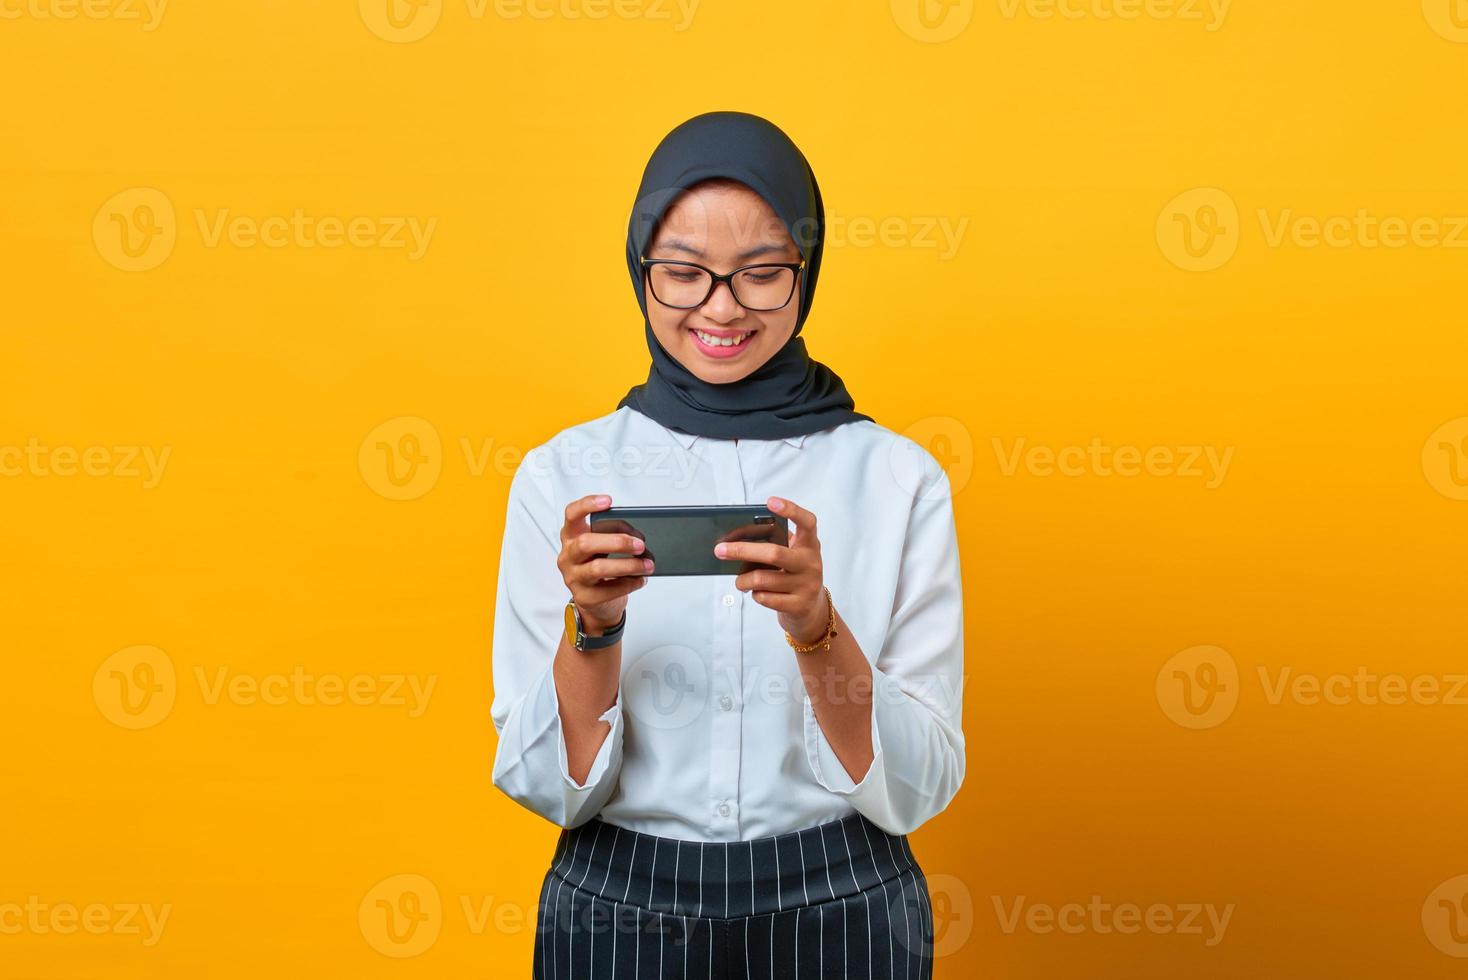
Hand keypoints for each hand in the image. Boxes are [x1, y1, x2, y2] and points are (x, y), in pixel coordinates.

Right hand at [557, 494, 651, 633]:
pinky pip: (608, 590)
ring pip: (598, 568)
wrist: (596, 602)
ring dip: (628, 565)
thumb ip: (612, 536)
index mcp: (572, 536)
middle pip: (586, 543)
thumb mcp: (602, 547)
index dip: (587, 505)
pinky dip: (629, 583)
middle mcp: (568, 556)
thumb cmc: (600, 566)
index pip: (572, 515)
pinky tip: (640, 579)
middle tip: (640, 545)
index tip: (608, 501)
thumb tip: (638, 536)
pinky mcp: (584, 597)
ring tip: (647, 564)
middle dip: (617, 542)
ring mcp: (573, 577)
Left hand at [715, 496, 827, 643]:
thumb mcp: (791, 556)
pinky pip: (764, 597)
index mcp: (809, 545)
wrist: (811, 609)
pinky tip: (757, 592)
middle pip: (773, 553)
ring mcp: (807, 585)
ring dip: (743, 580)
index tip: (770, 502)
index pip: (806, 522)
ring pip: (762, 579)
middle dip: (742, 551)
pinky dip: (754, 594)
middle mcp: (811, 563)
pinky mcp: (799, 605)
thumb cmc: (793, 575)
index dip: (791, 510)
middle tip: (720, 550)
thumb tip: (736, 539)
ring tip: (739, 581)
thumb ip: (774, 545)